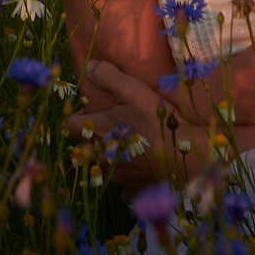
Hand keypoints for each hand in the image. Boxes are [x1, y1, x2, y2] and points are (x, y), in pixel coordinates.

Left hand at [63, 59, 184, 186]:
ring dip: (105, 159)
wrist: (184, 155)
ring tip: (119, 148)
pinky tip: (135, 171)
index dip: (74, 118)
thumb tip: (88, 66)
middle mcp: (101, 156)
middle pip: (81, 151)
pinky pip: (122, 188)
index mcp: (96, 132)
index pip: (69, 127)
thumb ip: (108, 76)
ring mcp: (116, 175)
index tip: (85, 112)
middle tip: (102, 130)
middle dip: (87, 142)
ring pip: (100, 169)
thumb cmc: (156, 120)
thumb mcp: (133, 90)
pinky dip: (125, 181)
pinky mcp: (132, 187)